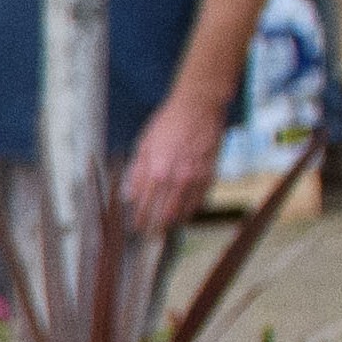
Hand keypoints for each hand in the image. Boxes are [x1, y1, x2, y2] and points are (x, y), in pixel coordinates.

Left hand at [117, 96, 225, 234]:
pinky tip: (186, 213)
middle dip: (156, 227)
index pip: (145, 205)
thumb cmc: (168, 123)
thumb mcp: (144, 145)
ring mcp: (195, 177)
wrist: (199, 107)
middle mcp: (176, 178)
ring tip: (166, 228)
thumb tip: (130, 195)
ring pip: (184, 210)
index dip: (140, 220)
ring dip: (174, 222)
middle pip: (165, 214)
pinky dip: (192, 209)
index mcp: (157, 170)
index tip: (136, 228)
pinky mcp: (210, 174)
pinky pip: (200, 199)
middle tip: (150, 234)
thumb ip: (137, 172)